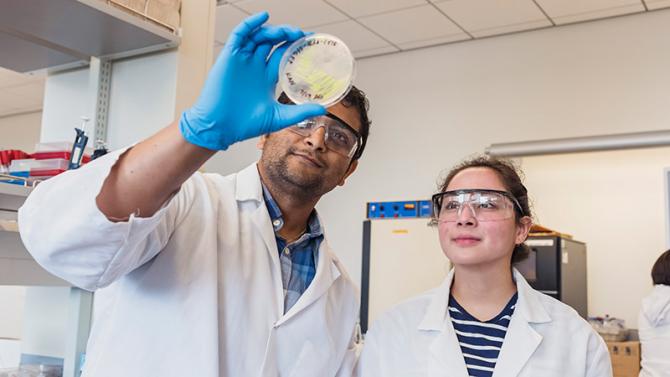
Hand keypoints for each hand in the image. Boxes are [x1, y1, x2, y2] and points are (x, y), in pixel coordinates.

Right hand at [179, 12, 326, 150]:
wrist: (221, 128)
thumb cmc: (245, 125)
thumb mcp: (279, 117)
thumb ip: (300, 112)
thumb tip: (323, 109)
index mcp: (266, 77)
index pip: (283, 54)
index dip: (294, 45)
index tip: (308, 41)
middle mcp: (255, 66)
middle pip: (272, 42)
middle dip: (286, 35)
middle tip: (300, 34)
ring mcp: (242, 61)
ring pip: (258, 37)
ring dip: (273, 31)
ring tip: (287, 32)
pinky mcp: (229, 57)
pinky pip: (240, 35)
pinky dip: (251, 24)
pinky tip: (264, 17)